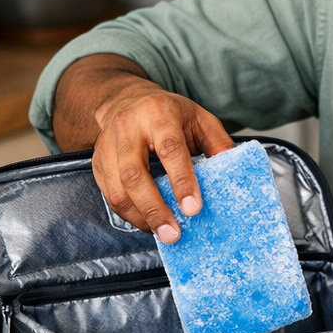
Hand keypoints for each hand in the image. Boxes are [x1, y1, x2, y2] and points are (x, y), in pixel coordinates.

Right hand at [90, 79, 233, 241]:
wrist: (126, 99)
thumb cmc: (168, 112)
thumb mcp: (199, 117)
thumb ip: (217, 142)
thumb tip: (234, 170)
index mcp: (159, 114)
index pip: (170, 149)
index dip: (182, 181)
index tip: (193, 208)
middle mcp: (128, 128)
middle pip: (134, 174)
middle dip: (154, 208)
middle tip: (173, 234)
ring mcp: (108, 146)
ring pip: (116, 189)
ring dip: (139, 216)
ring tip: (161, 233)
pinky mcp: (98, 162)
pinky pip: (109, 194)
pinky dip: (128, 214)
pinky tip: (147, 223)